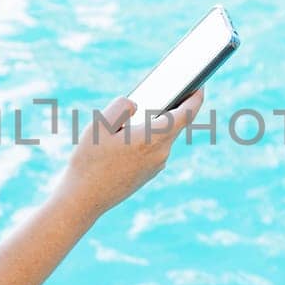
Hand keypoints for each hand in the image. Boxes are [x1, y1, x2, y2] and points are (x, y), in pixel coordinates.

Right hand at [60, 87, 205, 218]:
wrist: (84, 198)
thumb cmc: (90, 161)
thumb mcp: (100, 124)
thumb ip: (122, 106)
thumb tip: (135, 105)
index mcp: (152, 139)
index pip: (186, 115)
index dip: (196, 98)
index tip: (200, 85)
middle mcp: (160, 154)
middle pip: (174, 125)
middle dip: (171, 108)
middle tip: (166, 90)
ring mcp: (156, 166)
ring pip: (162, 137)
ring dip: (154, 125)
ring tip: (139, 112)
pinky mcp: (148, 174)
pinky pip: (154, 149)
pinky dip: (147, 138)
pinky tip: (131, 135)